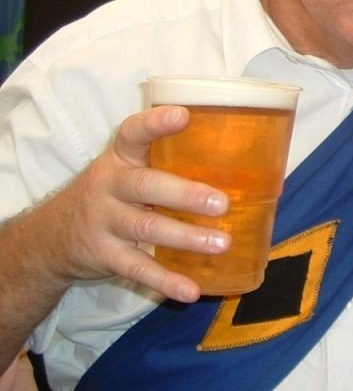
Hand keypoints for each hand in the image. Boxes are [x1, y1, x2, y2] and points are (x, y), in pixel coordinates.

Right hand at [52, 106, 229, 301]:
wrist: (55, 235)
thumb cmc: (115, 191)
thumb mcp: (129, 167)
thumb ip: (169, 160)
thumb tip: (245, 160)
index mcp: (121, 157)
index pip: (133, 132)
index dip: (155, 123)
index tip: (183, 115)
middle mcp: (109, 185)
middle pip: (146, 185)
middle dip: (185, 194)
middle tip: (222, 204)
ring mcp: (104, 221)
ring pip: (146, 227)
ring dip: (186, 237)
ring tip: (222, 244)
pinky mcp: (104, 255)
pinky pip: (137, 269)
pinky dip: (165, 280)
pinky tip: (192, 290)